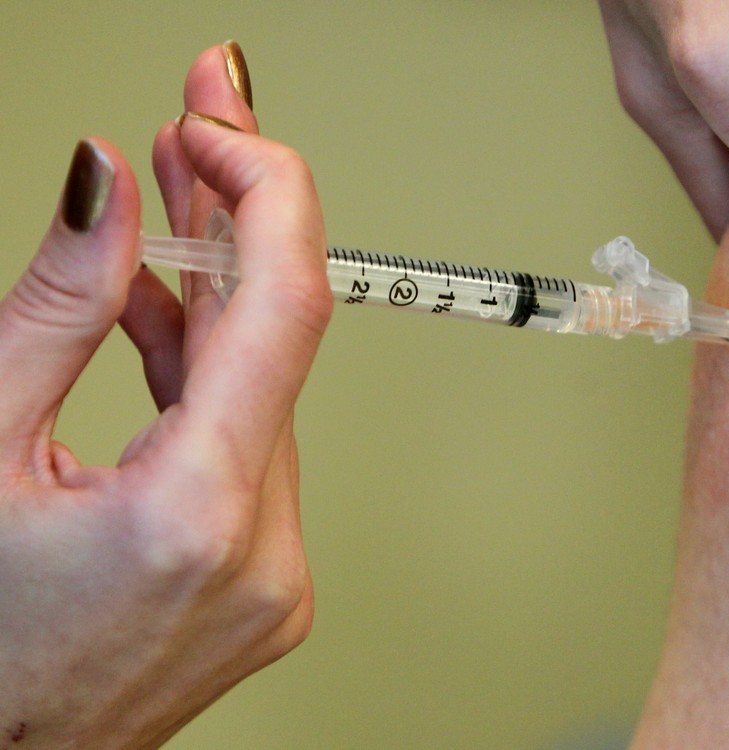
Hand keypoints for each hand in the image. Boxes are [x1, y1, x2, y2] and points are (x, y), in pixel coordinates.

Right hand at [0, 44, 330, 747]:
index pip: (287, 308)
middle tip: (198, 132)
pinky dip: (213, 381)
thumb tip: (100, 188)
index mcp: (194, 517)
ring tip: (172, 210)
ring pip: (265, 394)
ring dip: (220, 301)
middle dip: (236, 226)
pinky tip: (171, 319)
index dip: (267, 194)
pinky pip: (254, 449)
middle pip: (280, 341)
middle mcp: (260, 551)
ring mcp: (275, 574)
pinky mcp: (268, 583)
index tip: (223, 126)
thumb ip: (50, 308)